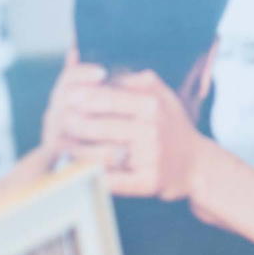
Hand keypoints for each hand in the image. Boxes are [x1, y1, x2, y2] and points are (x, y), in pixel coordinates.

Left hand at [42, 57, 210, 201]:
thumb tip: (104, 72)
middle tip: (56, 121)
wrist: (197, 164)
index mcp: (152, 105)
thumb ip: (136, 81)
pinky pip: (115, 181)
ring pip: (103, 154)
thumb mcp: (162, 95)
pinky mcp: (149, 182)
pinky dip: (94, 177)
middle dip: (74, 124)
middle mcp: (152, 129)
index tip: (65, 96)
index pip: (109, 98)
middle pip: (101, 126)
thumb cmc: (173, 126)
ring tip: (59, 146)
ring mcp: (151, 157)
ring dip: (77, 151)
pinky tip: (77, 172)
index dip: (84, 97)